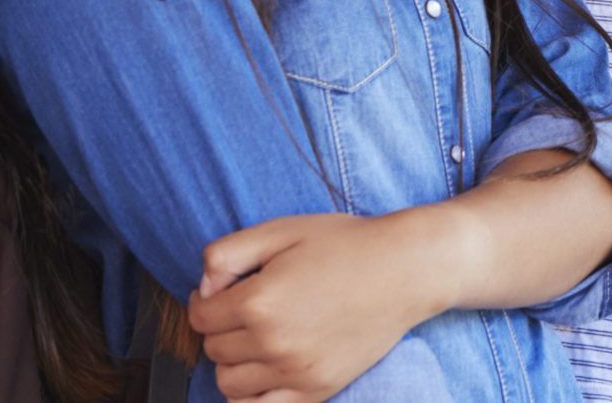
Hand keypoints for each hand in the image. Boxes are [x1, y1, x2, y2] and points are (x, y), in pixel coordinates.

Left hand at [186, 209, 450, 401]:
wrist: (408, 269)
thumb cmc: (347, 244)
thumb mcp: (285, 229)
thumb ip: (228, 253)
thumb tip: (201, 289)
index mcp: (259, 301)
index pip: (200, 316)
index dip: (206, 300)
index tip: (223, 291)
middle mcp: (273, 342)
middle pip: (213, 348)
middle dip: (222, 327)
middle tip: (250, 308)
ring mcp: (295, 371)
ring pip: (228, 382)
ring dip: (234, 360)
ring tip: (259, 337)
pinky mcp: (316, 389)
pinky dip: (250, 396)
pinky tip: (264, 371)